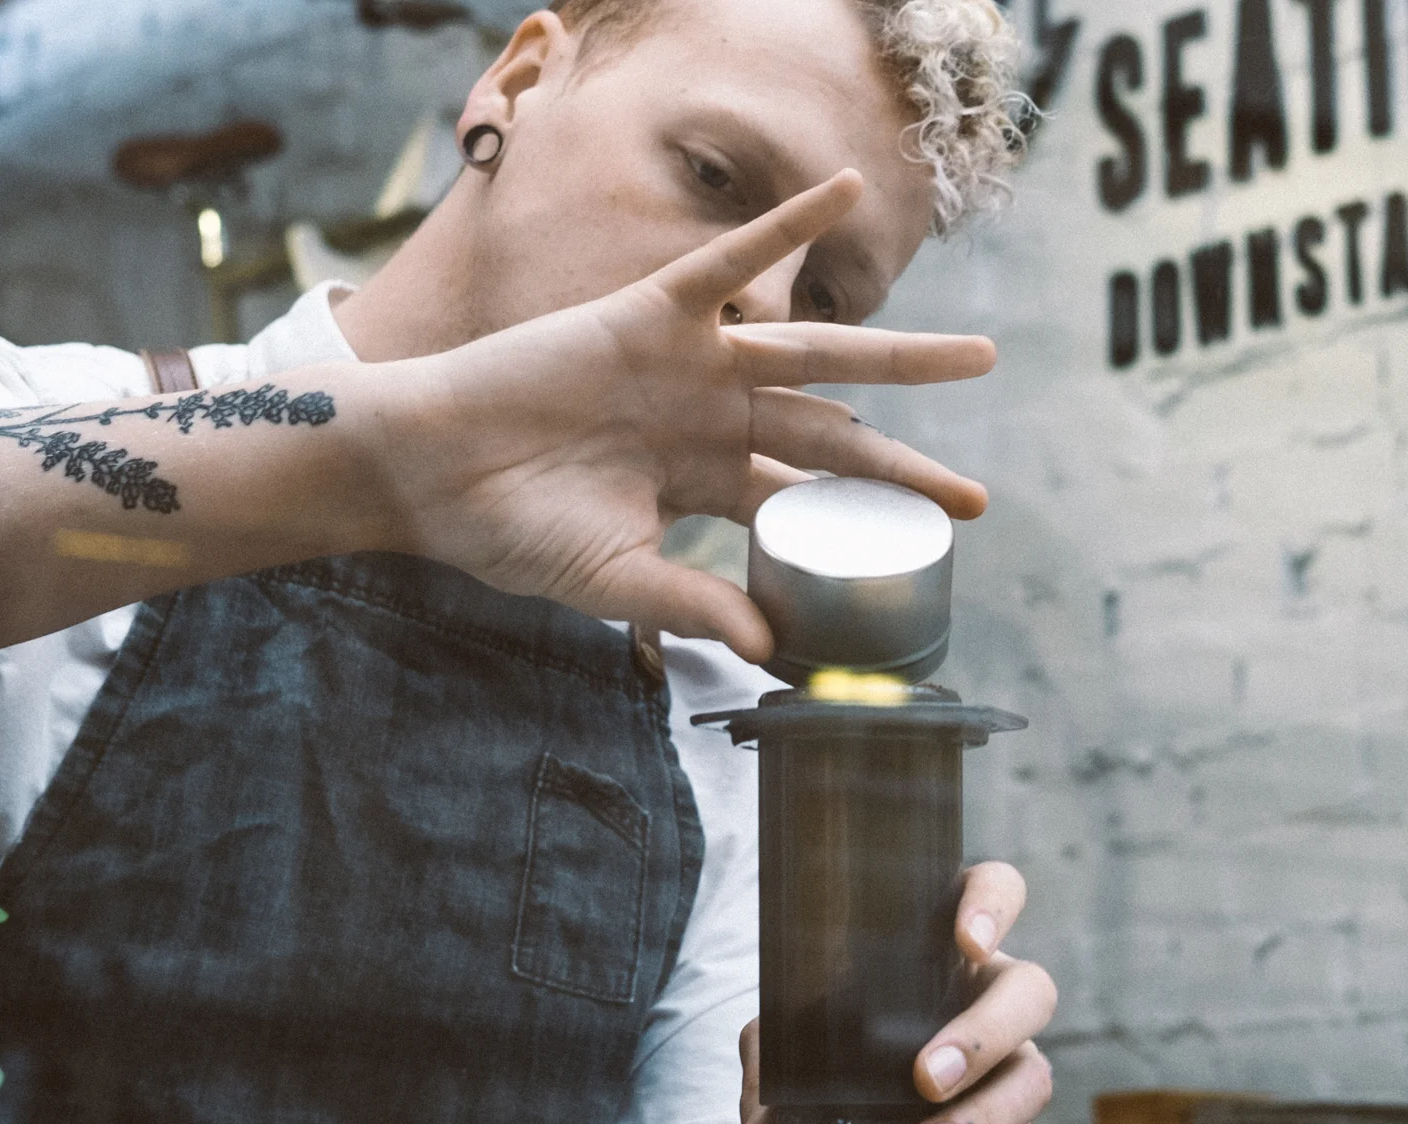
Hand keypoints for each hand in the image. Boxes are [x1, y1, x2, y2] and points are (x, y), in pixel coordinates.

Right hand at [377, 169, 993, 665]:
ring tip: (977, 358)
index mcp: (702, 486)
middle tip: (978, 495)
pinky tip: (842, 192)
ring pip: (811, 352)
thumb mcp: (610, 581)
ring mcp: (685, 363)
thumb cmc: (509, 529)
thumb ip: (690, 604)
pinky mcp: (649, 312)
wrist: (429, 468)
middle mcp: (708, 420)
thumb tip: (771, 648)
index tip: (932, 552)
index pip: (807, 504)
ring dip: (896, 354)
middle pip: (831, 437)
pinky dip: (784, 228)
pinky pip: (730, 263)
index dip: (868, 527)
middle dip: (905, 463)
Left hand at [723, 862, 1055, 1123]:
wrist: (838, 1121)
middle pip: (1029, 994)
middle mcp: (991, 1000)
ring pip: (1032, 1083)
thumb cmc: (822, 1047)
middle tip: (923, 1076)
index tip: (965, 940)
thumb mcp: (785, 1046)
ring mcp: (1011, 1070)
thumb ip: (767, 1073)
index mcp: (943, 947)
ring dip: (978, 1122)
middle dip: (981, 1034)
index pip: (996, 890)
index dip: (994, 905)